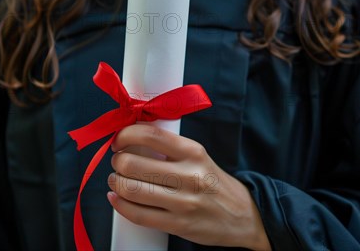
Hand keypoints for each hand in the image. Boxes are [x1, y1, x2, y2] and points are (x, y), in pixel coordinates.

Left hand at [107, 123, 271, 249]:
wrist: (243, 215)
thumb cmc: (213, 182)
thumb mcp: (198, 156)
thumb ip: (169, 147)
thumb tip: (131, 137)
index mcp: (193, 152)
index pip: (151, 135)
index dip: (126, 135)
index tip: (119, 139)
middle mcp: (189, 175)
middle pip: (134, 163)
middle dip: (117, 161)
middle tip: (118, 162)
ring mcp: (183, 202)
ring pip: (132, 189)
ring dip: (116, 182)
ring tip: (116, 180)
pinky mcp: (178, 224)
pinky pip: (138, 215)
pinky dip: (120, 205)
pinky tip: (116, 197)